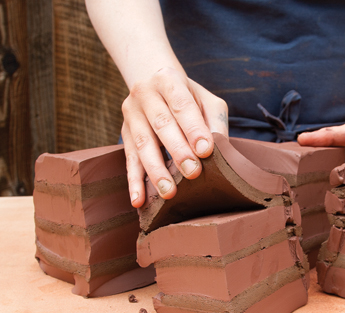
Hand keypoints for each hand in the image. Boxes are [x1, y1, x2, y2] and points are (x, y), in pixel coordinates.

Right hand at [121, 67, 228, 206]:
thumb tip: (220, 147)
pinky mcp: (124, 134)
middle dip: (177, 151)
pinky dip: (134, 182)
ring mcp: (131, 114)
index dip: (193, 128)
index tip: (206, 151)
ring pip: (142, 144)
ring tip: (169, 192)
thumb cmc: (188, 97)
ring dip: (156, 170)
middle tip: (192, 173)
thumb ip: (215, 120)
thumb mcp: (207, 100)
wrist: (154, 84)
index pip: (182, 105)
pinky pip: (129, 160)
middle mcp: (145, 94)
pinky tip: (138, 200)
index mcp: (168, 80)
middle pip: (161, 124)